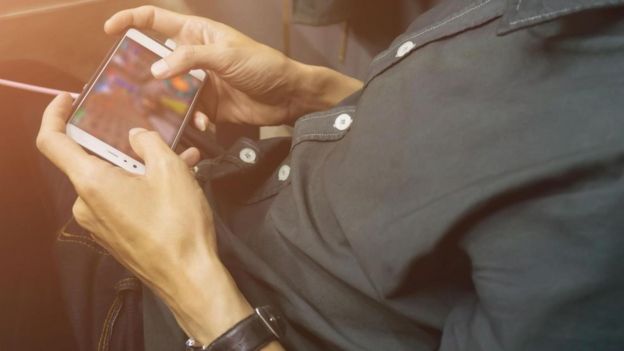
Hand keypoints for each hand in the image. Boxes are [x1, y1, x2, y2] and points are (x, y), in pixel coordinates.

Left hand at [37, 94, 260, 344]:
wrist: (188, 277)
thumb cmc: (178, 225)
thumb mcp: (171, 170)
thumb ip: (149, 142)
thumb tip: (136, 135)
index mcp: (92, 181)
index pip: (52, 141)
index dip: (54, 114)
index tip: (67, 100)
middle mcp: (86, 203)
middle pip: (90, 160)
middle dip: (119, 143)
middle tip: (147, 132)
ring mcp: (98, 222)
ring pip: (112, 180)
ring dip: (139, 165)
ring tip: (178, 158)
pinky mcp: (113, 235)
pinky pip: (120, 200)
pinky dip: (141, 186)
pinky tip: (175, 183)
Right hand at [105, 6, 361, 126]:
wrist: (288, 96)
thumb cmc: (262, 66)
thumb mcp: (226, 56)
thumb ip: (190, 59)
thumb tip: (156, 69)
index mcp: (197, 34)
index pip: (156, 20)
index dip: (130, 20)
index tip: (109, 30)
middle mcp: (194, 57)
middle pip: (156, 60)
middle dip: (143, 74)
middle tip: (131, 88)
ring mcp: (200, 82)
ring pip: (169, 91)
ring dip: (164, 102)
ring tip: (159, 111)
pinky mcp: (208, 105)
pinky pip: (187, 112)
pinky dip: (189, 118)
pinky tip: (201, 122)